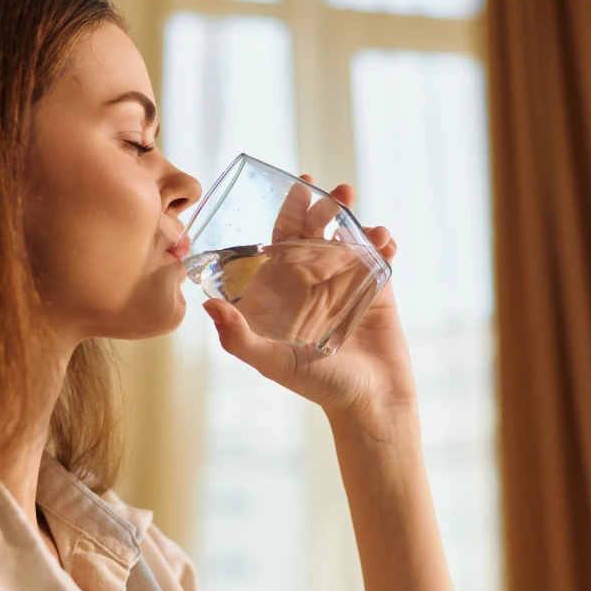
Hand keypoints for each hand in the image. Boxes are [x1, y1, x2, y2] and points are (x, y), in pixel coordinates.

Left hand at [201, 175, 418, 436]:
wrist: (370, 404)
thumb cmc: (318, 387)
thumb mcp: (272, 362)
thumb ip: (238, 338)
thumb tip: (206, 305)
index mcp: (286, 291)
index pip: (282, 241)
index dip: (288, 212)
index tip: (297, 187)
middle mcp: (314, 282)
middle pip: (317, 231)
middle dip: (324, 206)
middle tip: (336, 191)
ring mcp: (348, 283)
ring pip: (349, 237)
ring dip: (354, 216)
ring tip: (356, 204)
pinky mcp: (378, 290)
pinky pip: (380, 256)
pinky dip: (382, 242)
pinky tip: (384, 239)